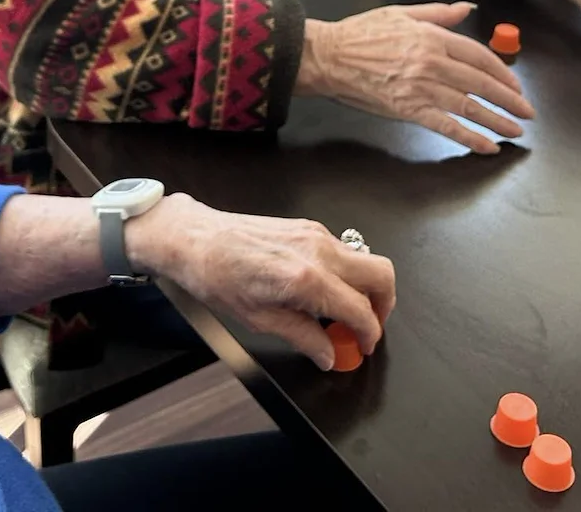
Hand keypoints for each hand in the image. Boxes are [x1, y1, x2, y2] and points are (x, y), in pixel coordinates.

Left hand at [127, 193, 395, 369]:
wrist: (197, 239)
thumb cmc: (219, 279)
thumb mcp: (261, 320)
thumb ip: (304, 337)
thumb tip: (330, 354)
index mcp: (308, 279)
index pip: (361, 310)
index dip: (369, 334)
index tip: (363, 347)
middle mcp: (319, 251)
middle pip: (381, 273)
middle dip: (383, 305)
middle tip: (366, 327)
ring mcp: (316, 234)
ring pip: (365, 259)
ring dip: (364, 287)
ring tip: (341, 313)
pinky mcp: (308, 226)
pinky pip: (343, 250)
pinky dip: (346, 272)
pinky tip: (324, 291)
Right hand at [297, 4, 535, 152]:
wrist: (329, 56)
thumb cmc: (360, 34)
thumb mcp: (402, 13)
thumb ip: (438, 13)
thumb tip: (467, 9)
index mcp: (433, 37)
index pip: (480, 57)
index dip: (502, 73)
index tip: (515, 85)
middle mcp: (433, 62)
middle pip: (481, 83)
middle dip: (509, 99)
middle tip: (526, 111)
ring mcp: (422, 88)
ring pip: (470, 106)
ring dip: (497, 120)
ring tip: (515, 130)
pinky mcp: (409, 109)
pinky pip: (447, 126)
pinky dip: (470, 138)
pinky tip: (487, 146)